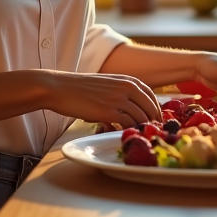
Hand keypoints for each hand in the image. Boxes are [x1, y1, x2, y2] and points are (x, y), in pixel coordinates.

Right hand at [41, 71, 160, 127]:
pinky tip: (125, 135)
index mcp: (127, 79)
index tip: (156, 119)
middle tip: (152, 132)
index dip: (156, 109)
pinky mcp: (108, 111)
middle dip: (153, 121)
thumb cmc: (80, 87)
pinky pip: (127, 124)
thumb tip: (132, 108)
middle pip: (150, 108)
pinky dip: (129, 131)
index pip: (151, 95)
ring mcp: (118, 99)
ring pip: (141, 117)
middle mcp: (126, 87)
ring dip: (142, 128)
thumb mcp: (106, 83)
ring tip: (140, 136)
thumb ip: (121, 91)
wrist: (60, 88)